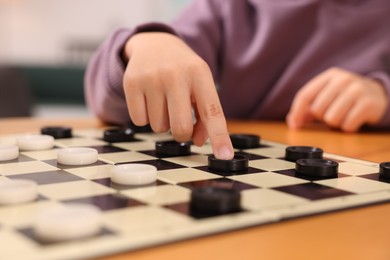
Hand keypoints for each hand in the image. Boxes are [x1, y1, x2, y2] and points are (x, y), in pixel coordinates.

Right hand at [123, 32, 233, 158]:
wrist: (154, 44)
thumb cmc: (183, 72)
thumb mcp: (200, 86)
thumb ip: (204, 115)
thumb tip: (196, 142)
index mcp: (200, 74)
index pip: (212, 112)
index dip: (219, 136)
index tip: (225, 156)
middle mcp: (175, 75)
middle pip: (180, 128)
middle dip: (181, 134)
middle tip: (180, 121)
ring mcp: (151, 78)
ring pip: (158, 127)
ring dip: (162, 122)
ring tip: (163, 101)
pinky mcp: (131, 83)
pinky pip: (139, 121)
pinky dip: (145, 117)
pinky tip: (148, 99)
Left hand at [287, 67, 387, 131]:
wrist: (377, 94)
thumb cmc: (346, 97)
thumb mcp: (327, 95)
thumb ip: (308, 107)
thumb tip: (293, 121)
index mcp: (329, 76)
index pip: (305, 95)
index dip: (296, 112)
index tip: (294, 125)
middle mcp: (342, 79)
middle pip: (317, 110)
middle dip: (322, 117)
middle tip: (333, 112)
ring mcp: (356, 90)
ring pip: (331, 119)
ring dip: (336, 123)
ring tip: (344, 115)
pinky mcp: (368, 103)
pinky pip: (347, 125)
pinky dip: (348, 127)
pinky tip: (354, 118)